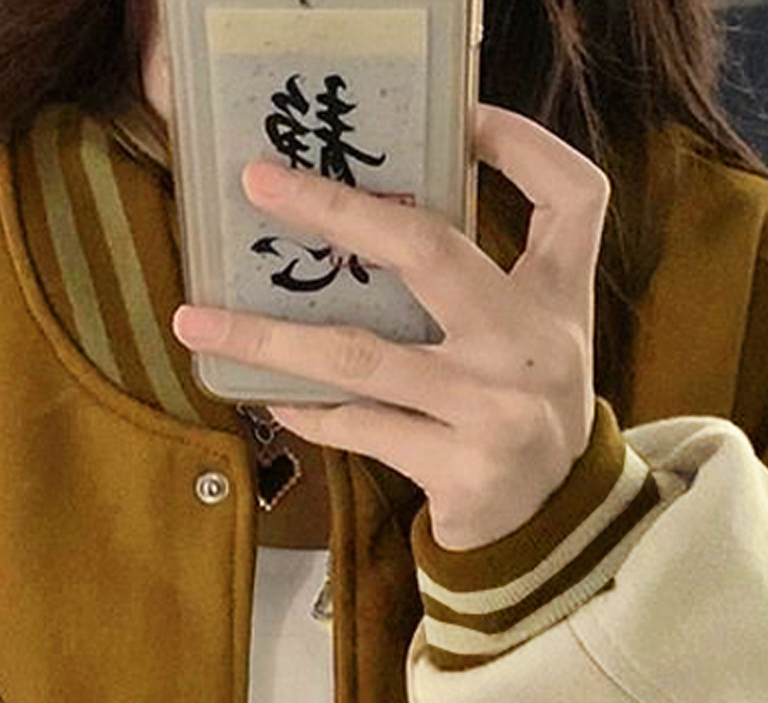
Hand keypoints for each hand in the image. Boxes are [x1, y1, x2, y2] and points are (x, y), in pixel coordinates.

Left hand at [171, 105, 608, 551]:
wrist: (551, 524)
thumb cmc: (526, 410)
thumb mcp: (544, 333)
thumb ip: (500, 268)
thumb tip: (384, 209)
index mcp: (556, 298)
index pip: (570, 196)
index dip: (522, 143)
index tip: (457, 114)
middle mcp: (529, 346)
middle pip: (429, 252)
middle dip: (337, 210)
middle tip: (260, 183)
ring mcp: (493, 410)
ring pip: (361, 357)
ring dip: (270, 339)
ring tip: (196, 323)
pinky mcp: (458, 468)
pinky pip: (359, 426)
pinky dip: (307, 411)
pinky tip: (267, 397)